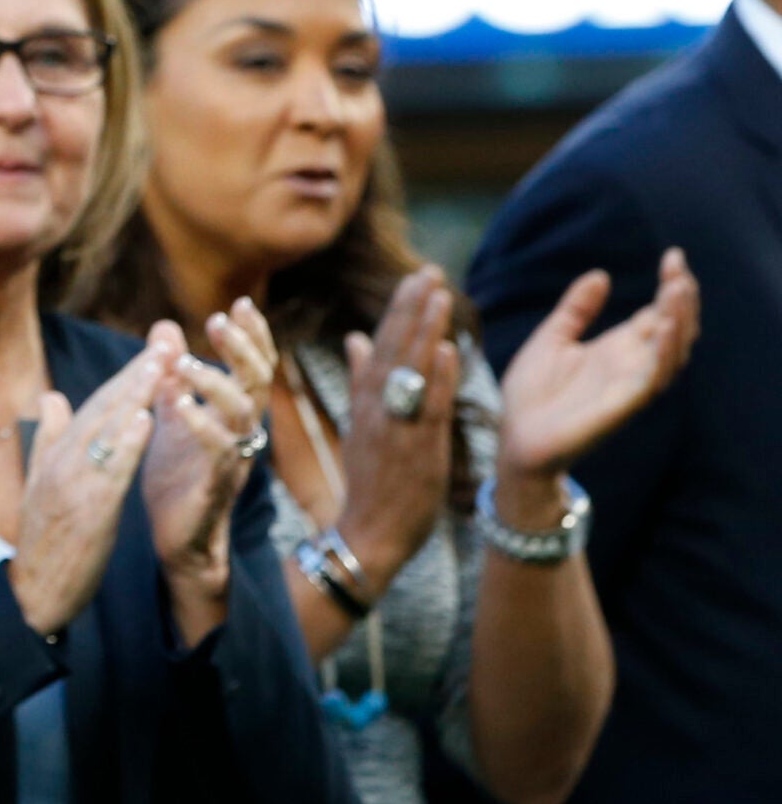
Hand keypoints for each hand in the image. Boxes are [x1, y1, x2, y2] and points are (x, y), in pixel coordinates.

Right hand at [8, 324, 184, 638]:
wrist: (35, 591)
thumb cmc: (44, 539)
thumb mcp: (41, 481)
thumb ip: (50, 437)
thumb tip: (52, 396)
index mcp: (56, 453)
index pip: (94, 405)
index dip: (125, 378)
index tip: (151, 352)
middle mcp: (63, 461)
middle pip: (103, 409)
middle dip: (135, 375)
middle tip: (164, 345)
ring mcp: (73, 483)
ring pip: (108, 431)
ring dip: (135, 396)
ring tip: (160, 367)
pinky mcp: (87, 508)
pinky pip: (111, 469)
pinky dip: (127, 442)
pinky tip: (146, 419)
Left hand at [139, 298, 278, 597]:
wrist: (178, 539)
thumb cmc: (179, 476)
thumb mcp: (171, 415)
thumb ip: (171, 375)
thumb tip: (166, 328)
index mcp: (232, 414)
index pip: (252, 366)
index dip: (252, 336)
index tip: (241, 303)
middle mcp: (242, 432)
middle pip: (257, 381)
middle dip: (242, 347)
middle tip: (218, 319)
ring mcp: (233, 458)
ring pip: (243, 413)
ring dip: (217, 382)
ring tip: (188, 362)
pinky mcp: (216, 484)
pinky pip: (218, 451)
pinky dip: (200, 425)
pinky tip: (179, 406)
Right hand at [337, 267, 461, 585]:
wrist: (370, 533)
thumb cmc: (371, 480)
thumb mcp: (360, 424)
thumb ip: (361, 379)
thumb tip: (356, 337)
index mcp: (365, 400)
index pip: (382, 343)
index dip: (400, 309)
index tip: (417, 276)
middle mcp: (377, 407)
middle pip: (395, 348)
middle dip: (411, 307)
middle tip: (429, 270)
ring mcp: (396, 427)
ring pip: (411, 370)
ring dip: (425, 330)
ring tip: (440, 294)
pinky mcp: (418, 449)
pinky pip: (429, 408)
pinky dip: (437, 379)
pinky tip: (448, 350)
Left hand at [497, 249, 698, 488]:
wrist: (513, 437)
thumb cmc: (532, 393)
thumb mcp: (552, 338)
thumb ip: (577, 309)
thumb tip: (601, 275)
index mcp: (617, 349)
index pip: (657, 315)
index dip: (671, 288)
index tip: (674, 257)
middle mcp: (631, 365)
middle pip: (674, 330)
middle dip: (682, 300)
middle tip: (679, 269)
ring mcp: (630, 385)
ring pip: (672, 352)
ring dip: (679, 321)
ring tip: (677, 289)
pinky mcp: (622, 405)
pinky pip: (652, 380)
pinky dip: (661, 353)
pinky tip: (661, 327)